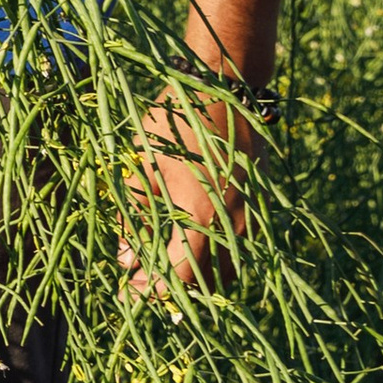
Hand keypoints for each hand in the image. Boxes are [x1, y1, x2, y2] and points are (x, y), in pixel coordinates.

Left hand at [120, 82, 258, 295]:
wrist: (227, 88)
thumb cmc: (176, 123)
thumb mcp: (142, 166)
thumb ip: (132, 215)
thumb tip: (124, 257)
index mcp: (203, 217)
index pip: (177, 278)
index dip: (150, 292)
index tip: (125, 294)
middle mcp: (233, 225)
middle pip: (205, 282)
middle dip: (170, 288)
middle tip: (138, 280)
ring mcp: (250, 217)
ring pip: (225, 268)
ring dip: (195, 275)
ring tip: (160, 264)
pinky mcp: (257, 205)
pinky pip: (237, 246)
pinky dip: (212, 255)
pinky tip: (186, 242)